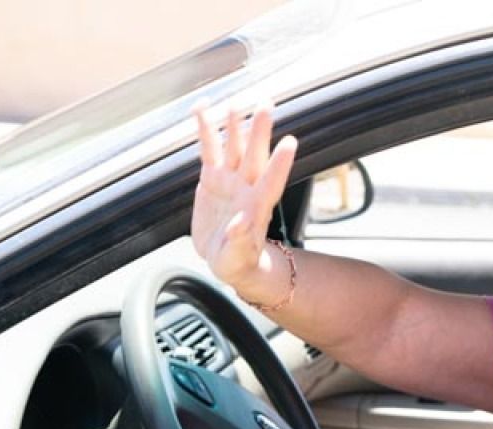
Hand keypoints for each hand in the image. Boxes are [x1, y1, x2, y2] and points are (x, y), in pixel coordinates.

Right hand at [191, 101, 297, 292]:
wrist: (226, 258)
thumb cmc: (237, 262)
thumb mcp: (237, 258)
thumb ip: (241, 241)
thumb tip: (242, 223)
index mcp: (257, 207)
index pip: (272, 181)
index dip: (280, 163)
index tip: (290, 142)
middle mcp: (247, 188)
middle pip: (254, 155)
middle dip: (259, 131)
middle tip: (266, 104)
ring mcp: (230, 180)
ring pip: (233, 146)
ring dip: (235, 124)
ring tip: (235, 101)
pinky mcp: (212, 178)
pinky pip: (209, 149)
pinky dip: (206, 129)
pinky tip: (202, 107)